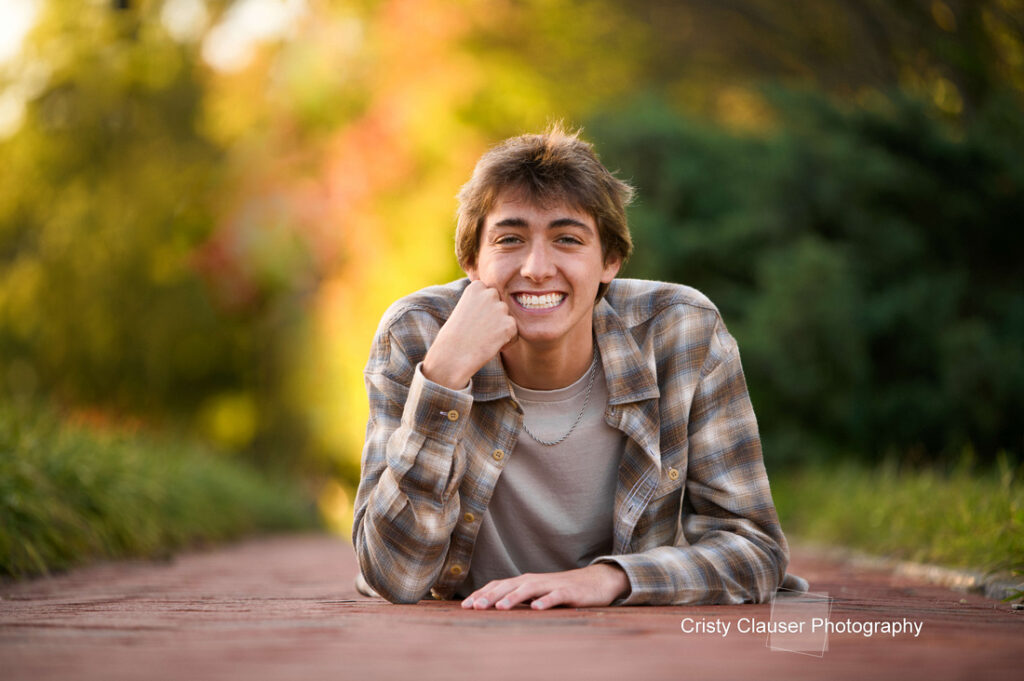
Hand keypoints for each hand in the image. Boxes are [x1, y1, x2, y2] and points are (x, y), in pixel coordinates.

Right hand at [422, 280, 516, 389]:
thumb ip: (481, 302)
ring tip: (483, 339)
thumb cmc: (455, 335)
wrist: (452, 355)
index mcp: (476, 286)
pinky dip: (506, 341)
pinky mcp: (509, 324)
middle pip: (501, 305)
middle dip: (495, 317)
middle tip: (479, 331)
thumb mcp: (464, 309)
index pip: (490, 295)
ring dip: (500, 329)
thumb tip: (499, 303)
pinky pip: (514, 332)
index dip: (483, 310)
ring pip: (508, 318)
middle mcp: (490, 293)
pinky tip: (491, 346)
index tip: (472, 320)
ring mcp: (501, 308)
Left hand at [460, 564, 629, 610]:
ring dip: (513, 597)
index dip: (481, 594)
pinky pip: (555, 596)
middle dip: (490, 596)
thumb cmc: (561, 590)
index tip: (465, 606)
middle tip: (474, 608)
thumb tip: (492, 608)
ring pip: (529, 589)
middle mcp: (534, 580)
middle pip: (509, 586)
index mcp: (525, 581)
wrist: (595, 582)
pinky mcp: (569, 592)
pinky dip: (545, 601)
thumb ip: (518, 598)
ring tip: (500, 607)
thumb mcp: (536, 593)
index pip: (498, 586)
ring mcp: (551, 585)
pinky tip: (536, 608)